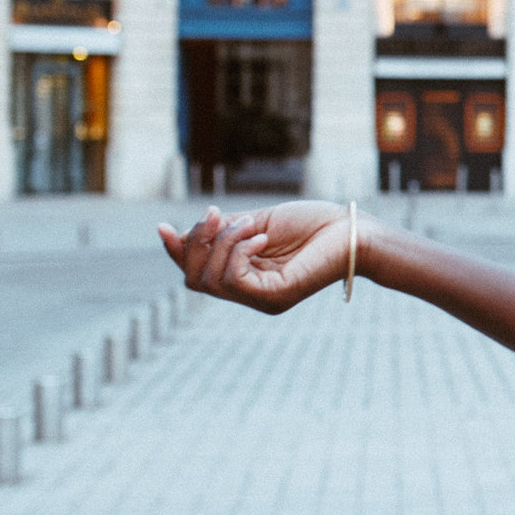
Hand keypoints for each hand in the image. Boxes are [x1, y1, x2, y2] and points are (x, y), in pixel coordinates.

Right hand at [158, 201, 354, 313]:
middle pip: (195, 279)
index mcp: (245, 276)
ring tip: (251, 225)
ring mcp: (262, 299)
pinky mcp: (276, 298)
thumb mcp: (256, 222)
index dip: (177, 252)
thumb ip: (221, 231)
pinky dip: (237, 252)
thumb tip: (177, 233)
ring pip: (210, 280)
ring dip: (221, 243)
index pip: (196, 273)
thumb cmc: (312, 223)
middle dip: (196, 244)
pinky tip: (260, 237)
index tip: (162, 227)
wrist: (352, 228)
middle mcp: (251, 293)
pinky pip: (234, 279)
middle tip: (216, 215)